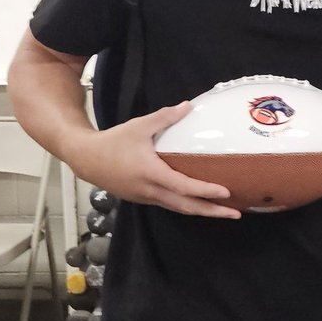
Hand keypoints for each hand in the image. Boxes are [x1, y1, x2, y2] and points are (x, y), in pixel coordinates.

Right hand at [68, 102, 239, 218]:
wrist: (86, 159)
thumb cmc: (114, 141)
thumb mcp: (139, 126)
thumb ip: (165, 117)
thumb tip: (188, 106)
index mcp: (152, 174)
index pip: (184, 186)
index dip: (205, 191)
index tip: (225, 192)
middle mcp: (151, 191)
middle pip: (186, 206)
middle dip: (212, 211)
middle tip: (235, 214)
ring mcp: (146, 198)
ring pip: (178, 208)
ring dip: (201, 212)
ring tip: (223, 212)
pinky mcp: (143, 198)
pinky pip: (169, 205)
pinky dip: (187, 206)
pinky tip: (199, 203)